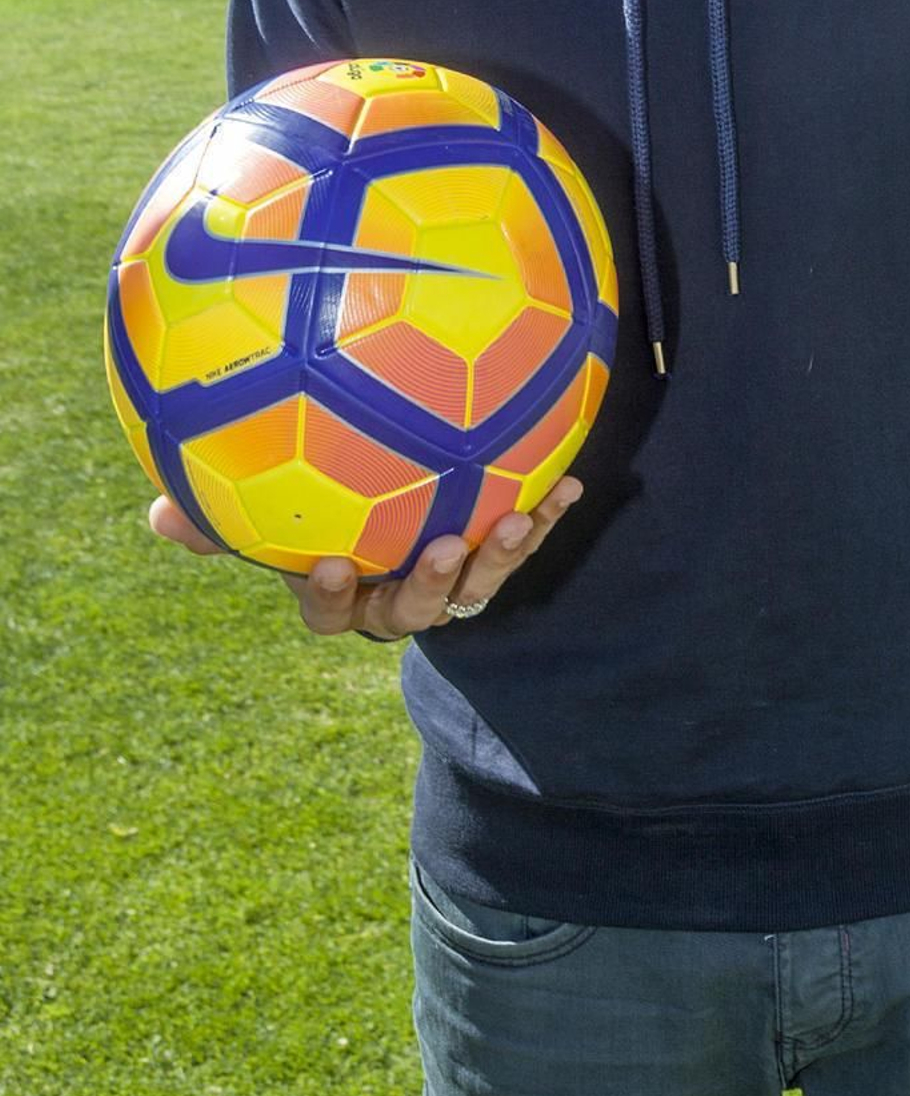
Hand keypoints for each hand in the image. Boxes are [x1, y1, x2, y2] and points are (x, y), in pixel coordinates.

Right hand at [148, 482, 582, 638]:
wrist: (397, 503)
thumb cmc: (317, 505)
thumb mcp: (270, 510)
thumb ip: (219, 518)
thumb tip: (156, 516)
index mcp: (342, 593)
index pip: (328, 612)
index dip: (329, 595)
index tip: (330, 561)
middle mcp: (397, 598)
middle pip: (413, 609)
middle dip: (429, 585)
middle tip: (440, 549)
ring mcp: (450, 581)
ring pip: (476, 583)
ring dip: (497, 554)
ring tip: (512, 517)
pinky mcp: (494, 555)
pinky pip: (521, 540)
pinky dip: (544, 516)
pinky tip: (567, 483)